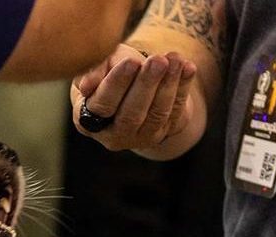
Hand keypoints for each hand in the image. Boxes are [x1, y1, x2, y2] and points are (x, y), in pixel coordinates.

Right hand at [70, 43, 196, 153]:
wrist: (133, 84)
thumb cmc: (109, 70)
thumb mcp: (99, 65)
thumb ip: (94, 70)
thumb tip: (86, 87)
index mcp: (87, 120)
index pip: (102, 105)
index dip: (116, 84)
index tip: (131, 62)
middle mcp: (112, 135)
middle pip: (130, 115)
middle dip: (146, 85)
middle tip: (157, 61)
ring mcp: (139, 137)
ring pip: (156, 115)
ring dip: (168, 86)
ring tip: (175, 60)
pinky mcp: (162, 133)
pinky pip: (175, 112)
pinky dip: (183, 88)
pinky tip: (188, 67)